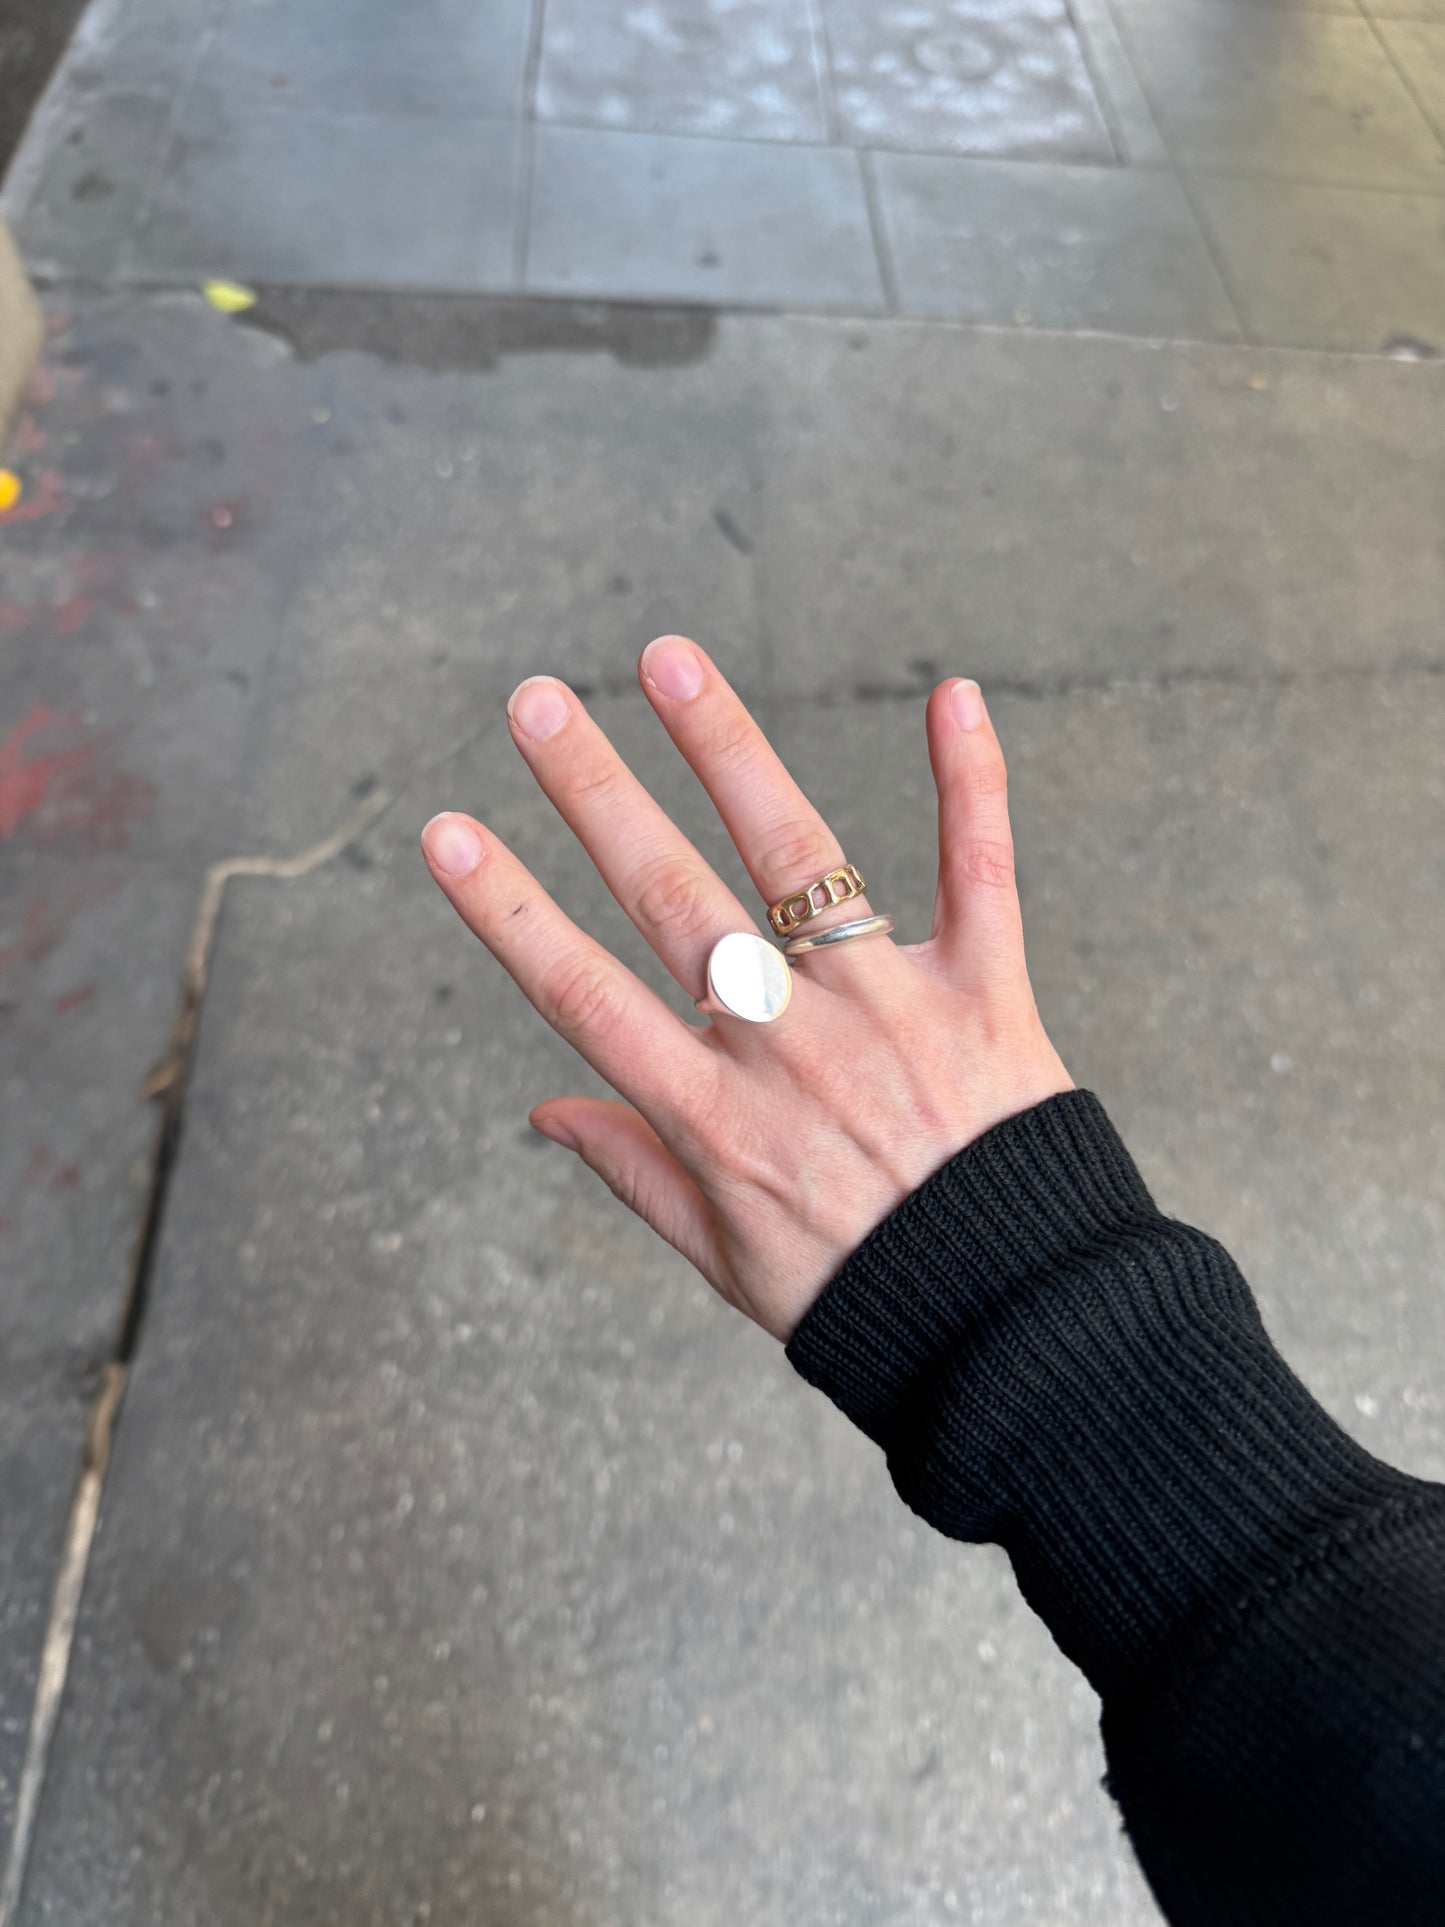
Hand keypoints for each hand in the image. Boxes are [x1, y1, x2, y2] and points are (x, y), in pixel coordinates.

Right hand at [421, 637, 1071, 1342]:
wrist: (1018, 1331)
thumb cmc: (863, 1295)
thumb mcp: (725, 1258)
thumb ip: (635, 1171)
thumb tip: (544, 1108)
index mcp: (714, 1115)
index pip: (584, 993)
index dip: (507, 911)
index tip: (446, 833)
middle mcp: (789, 1046)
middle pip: (671, 900)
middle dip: (595, 794)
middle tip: (535, 704)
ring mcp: (888, 1009)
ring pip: (798, 858)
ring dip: (728, 752)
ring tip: (669, 661)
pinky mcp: (985, 991)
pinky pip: (980, 870)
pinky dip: (970, 781)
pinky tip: (951, 693)